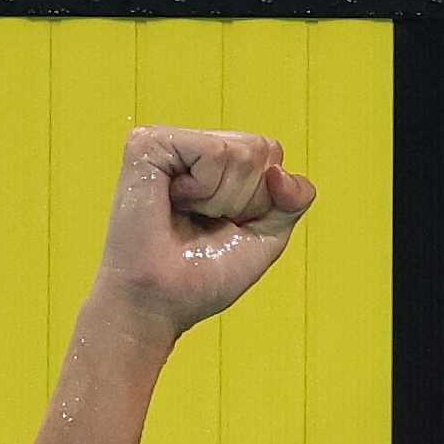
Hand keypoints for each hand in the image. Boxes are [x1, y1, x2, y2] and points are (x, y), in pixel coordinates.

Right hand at [91, 126, 317, 339]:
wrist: (158, 302)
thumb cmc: (202, 276)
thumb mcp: (267, 237)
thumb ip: (293, 200)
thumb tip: (279, 169)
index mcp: (217, 163)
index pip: (272, 156)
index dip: (261, 200)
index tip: (225, 225)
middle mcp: (194, 146)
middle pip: (262, 149)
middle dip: (244, 199)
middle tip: (203, 222)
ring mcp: (171, 141)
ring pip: (242, 151)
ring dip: (221, 199)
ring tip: (185, 214)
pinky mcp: (150, 143)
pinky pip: (214, 152)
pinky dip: (204, 188)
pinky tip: (175, 202)